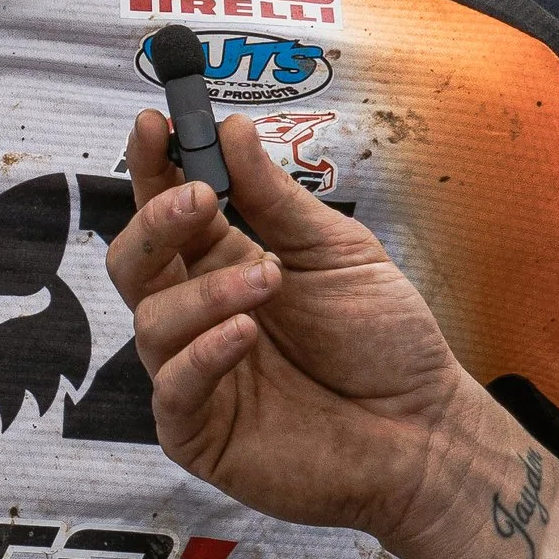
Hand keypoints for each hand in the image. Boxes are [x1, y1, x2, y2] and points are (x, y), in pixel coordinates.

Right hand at [108, 107, 558, 558]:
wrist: (423, 430)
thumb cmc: (384, 343)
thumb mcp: (339, 253)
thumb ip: (278, 200)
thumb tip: (230, 130)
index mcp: (226, 264)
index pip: (167, 210)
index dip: (151, 166)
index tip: (154, 124)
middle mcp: (200, 316)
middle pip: (135, 262)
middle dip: (156, 221)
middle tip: (200, 197)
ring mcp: (195, 374)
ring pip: (151, 322)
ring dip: (204, 292)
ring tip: (267, 280)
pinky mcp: (198, 433)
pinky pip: (174, 390)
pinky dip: (202, 355)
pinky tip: (244, 334)